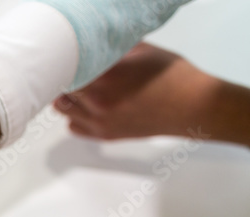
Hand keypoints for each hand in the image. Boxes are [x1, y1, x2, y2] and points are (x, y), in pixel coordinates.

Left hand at [54, 43, 217, 140]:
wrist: (192, 106)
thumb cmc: (173, 77)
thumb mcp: (141, 51)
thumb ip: (111, 50)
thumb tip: (93, 46)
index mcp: (105, 78)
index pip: (66, 71)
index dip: (66, 63)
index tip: (70, 59)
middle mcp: (98, 103)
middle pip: (60, 90)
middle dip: (65, 79)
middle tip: (74, 71)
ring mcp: (100, 122)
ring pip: (62, 110)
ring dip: (67, 98)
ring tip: (80, 88)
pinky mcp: (105, 135)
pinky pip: (73, 127)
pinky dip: (74, 116)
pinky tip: (86, 106)